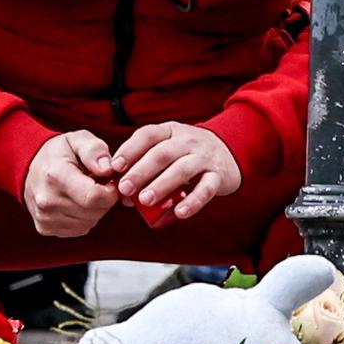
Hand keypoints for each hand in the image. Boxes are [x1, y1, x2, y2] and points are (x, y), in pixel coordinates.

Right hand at [22, 131, 119, 237]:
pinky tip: (75, 202)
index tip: (108, 180)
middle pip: (95, 211)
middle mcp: (47, 200)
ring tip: (83, 191)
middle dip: (103, 198)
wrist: (29, 167)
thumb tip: (108, 169)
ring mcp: (45, 217)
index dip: (110, 190)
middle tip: (95, 183)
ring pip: (90, 222)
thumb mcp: (77, 139)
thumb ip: (95, 150)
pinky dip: (84, 217)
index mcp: (56, 176)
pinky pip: (80, 229)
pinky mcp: (45, 228)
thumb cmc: (58, 153)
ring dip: (94, 209)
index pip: (94, 196)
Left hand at [112, 123, 240, 221]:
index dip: (130, 150)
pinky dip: (193, 201)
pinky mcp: (218, 176)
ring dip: (162, 185)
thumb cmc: (186, 155)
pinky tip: (179, 213)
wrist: (228, 152)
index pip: (148, 135)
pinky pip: (206, 189)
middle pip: (162, 153)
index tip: (115, 167)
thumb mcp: (167, 150)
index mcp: (170, 131)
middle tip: (125, 189)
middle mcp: (187, 141)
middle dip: (141, 171)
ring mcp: (204, 157)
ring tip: (145, 200)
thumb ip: (144, 167)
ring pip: (182, 169)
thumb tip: (123, 195)